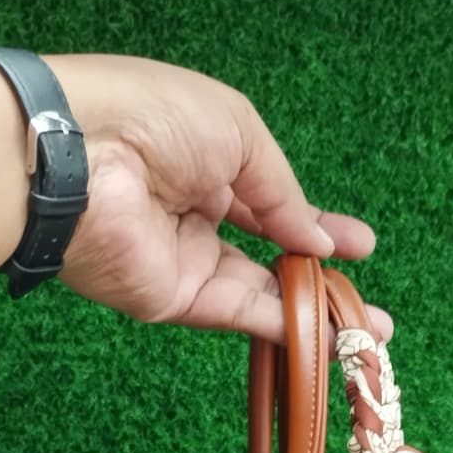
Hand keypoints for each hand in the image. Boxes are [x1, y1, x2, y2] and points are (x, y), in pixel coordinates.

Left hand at [52, 55, 393, 345]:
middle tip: (371, 311)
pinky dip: (284, 326)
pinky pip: (238, 314)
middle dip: (323, 282)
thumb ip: (281, 190)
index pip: (272, 205)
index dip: (317, 227)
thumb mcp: (239, 132)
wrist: (81, 153)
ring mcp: (186, 264)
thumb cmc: (154, 117)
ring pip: (261, 295)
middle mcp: (198, 219)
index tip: (361, 247)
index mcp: (208, 165)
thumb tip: (315, 240)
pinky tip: (328, 335)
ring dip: (315, 315)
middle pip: (270, 260)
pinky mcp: (174, 301)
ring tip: (369, 332)